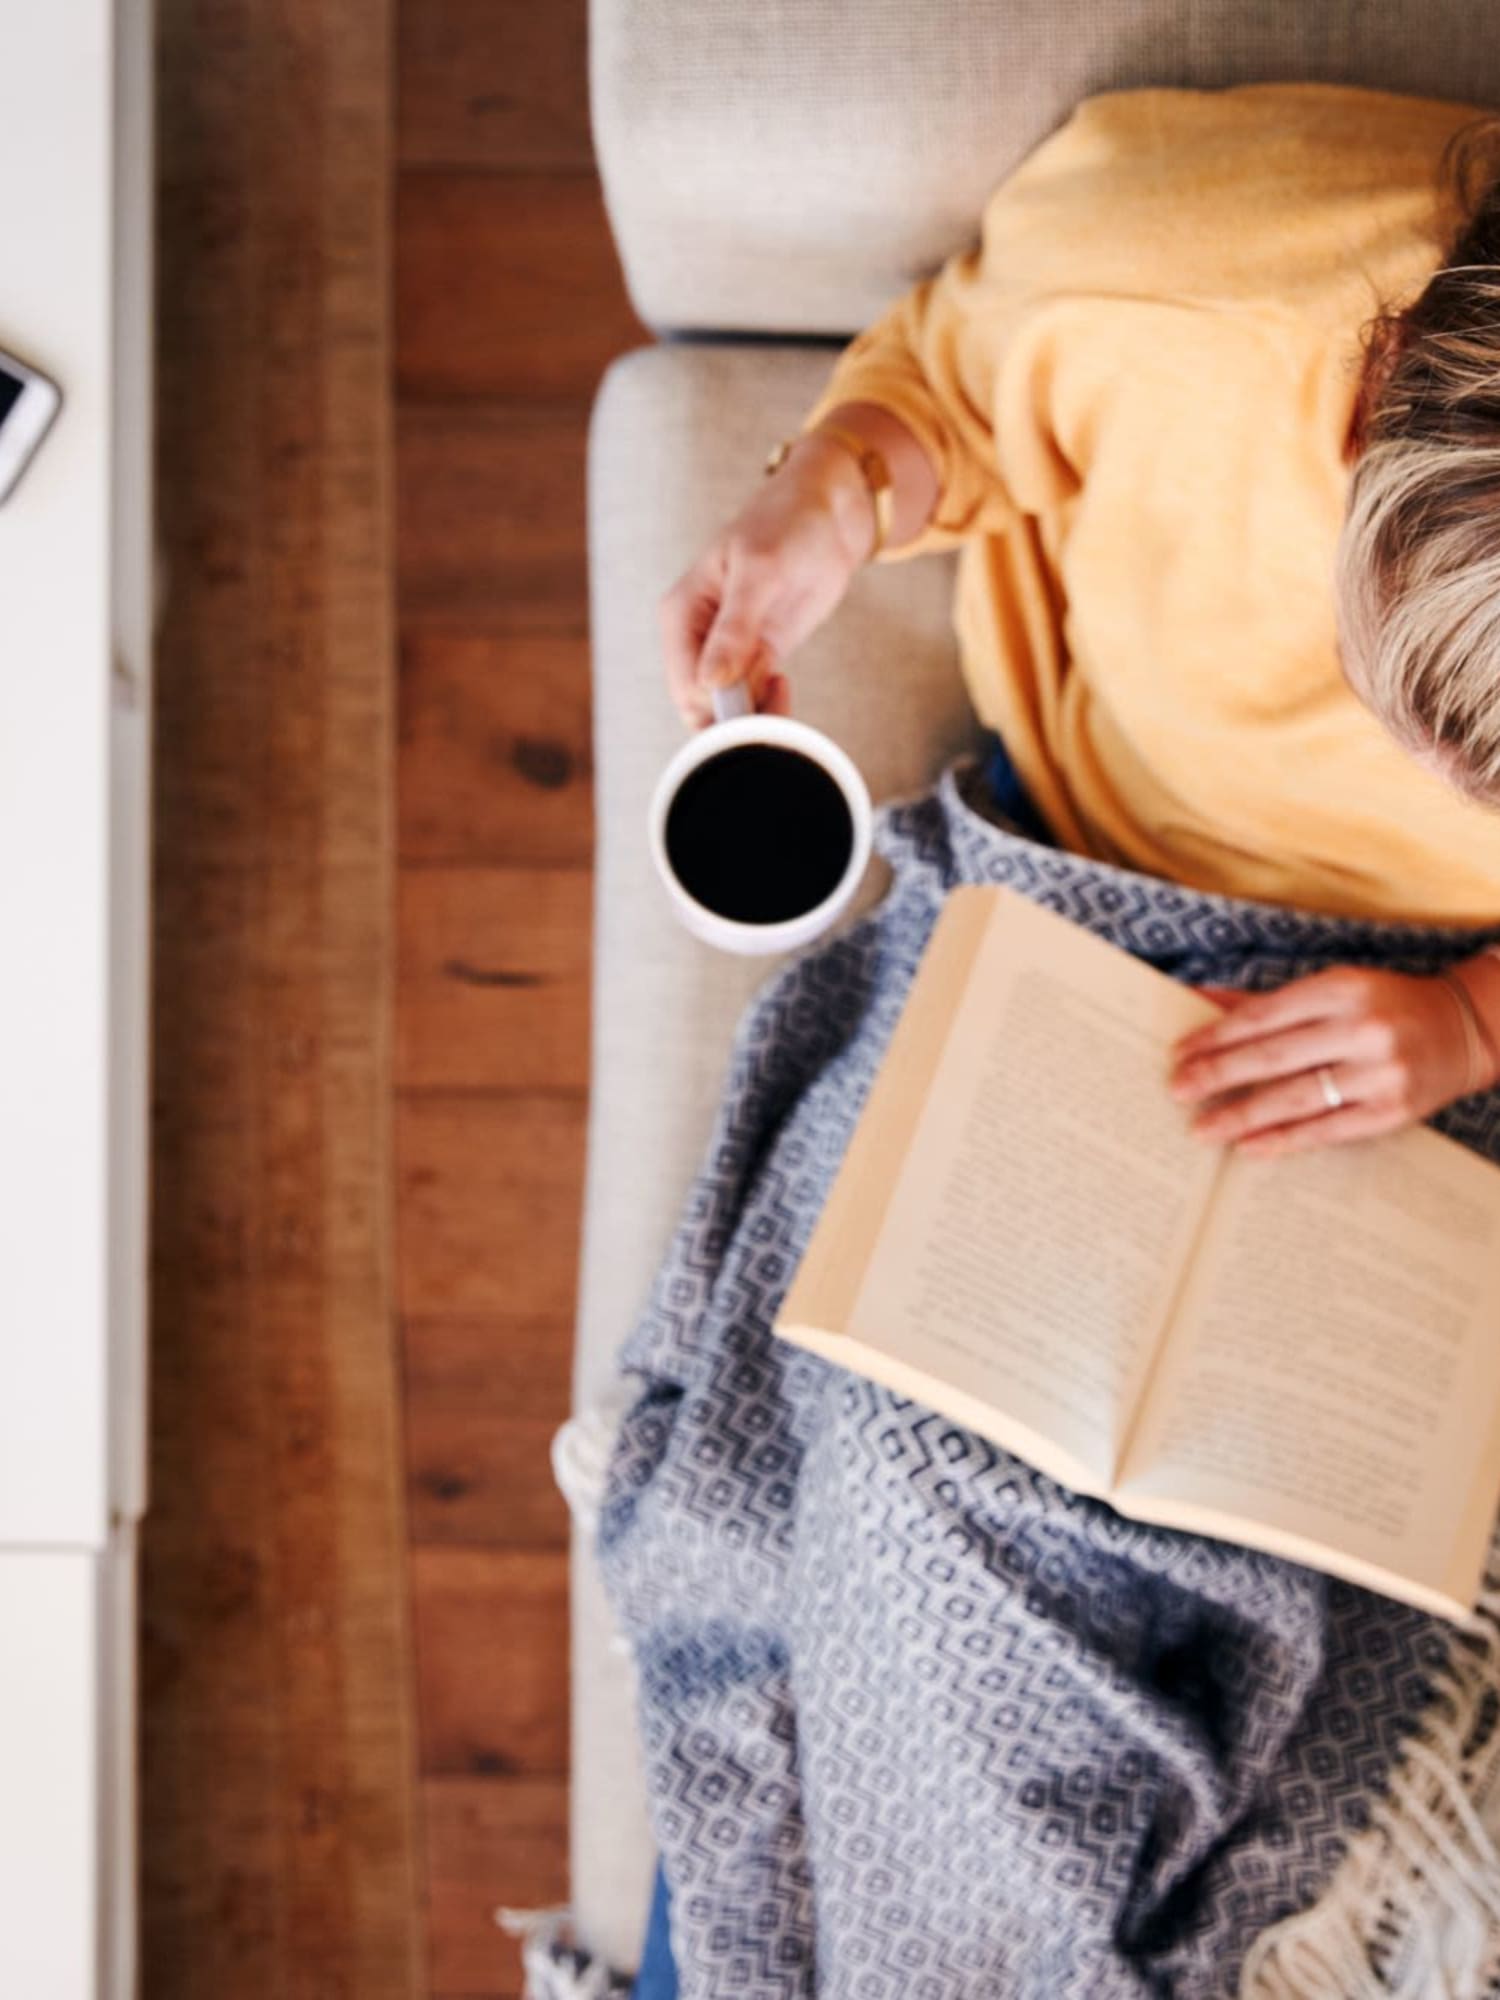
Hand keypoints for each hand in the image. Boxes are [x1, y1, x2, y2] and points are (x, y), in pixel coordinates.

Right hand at [658, 433, 869, 729]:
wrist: (828, 515)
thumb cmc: (787, 526)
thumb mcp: (760, 571)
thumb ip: (735, 629)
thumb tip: (710, 682)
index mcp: (681, 614)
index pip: (686, 686)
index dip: (718, 706)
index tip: (758, 697)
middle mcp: (695, 638)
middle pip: (700, 707)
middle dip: (736, 717)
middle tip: (775, 696)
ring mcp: (725, 652)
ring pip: (726, 711)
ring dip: (756, 715)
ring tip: (783, 687)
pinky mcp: (756, 659)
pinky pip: (751, 703)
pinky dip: (768, 707)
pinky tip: (784, 685)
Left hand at [1167, 965, 1480, 1156]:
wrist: (1463, 1030)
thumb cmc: (1382, 1006)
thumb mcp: (1332, 989)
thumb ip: (1267, 1001)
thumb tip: (1200, 1000)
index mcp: (1342, 989)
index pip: (1263, 1016)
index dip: (1216, 1036)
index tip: (1180, 1053)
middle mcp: (1361, 1029)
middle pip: (1273, 1056)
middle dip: (1217, 1075)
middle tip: (1176, 1091)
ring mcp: (1379, 1074)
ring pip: (1295, 1098)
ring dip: (1241, 1114)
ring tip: (1202, 1128)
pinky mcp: (1392, 1113)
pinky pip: (1326, 1130)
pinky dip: (1283, 1139)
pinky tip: (1248, 1146)